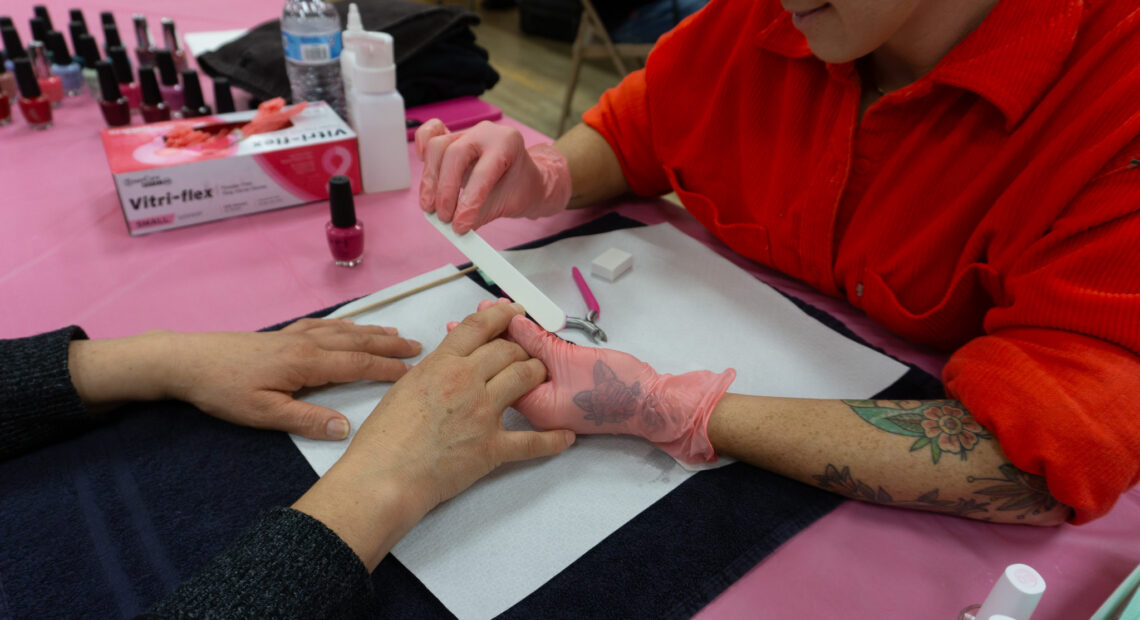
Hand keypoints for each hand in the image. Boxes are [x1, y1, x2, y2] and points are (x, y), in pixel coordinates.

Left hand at [69, 319, 422, 439]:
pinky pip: (324, 325)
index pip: (358, 365)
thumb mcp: (264, 414)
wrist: (187, 360)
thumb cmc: (224, 391)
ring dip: (371, 333)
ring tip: (394, 333)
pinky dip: (345, 325)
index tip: (415, 373)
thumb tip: (346, 429)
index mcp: (307, 363)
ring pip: (343, 331)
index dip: (388, 369)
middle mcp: (306, 344)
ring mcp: (294, 336)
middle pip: (357, 342)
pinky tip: (349, 327)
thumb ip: (307, 420)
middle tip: (418, 347)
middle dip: (389, 345)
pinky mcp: (281, 334)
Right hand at [292, 302, 575, 569]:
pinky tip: (565, 437)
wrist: (384, 477)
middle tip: (528, 349)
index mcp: (441, 364)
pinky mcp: (492, 447)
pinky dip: (553, 440)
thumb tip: (449, 363)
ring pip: (525, 378)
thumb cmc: (383, 437)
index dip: (502, 314)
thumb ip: (432, 371)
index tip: (515, 311)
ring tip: (542, 376)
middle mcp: (466, 381)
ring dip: (538, 373)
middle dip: (522, 346)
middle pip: (508, 350)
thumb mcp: (404, 388)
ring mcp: (483, 413)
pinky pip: (532, 441)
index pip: (479, 327)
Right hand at [415, 119, 571, 233]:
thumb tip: (456, 226)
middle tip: (444, 217)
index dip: (469, 202)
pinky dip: (422, 146)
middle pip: (454, 154)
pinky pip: (430, 133)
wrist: (522, 179)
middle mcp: (485, 132)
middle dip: (446, 190)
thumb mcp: (508, 204)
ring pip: (437, 147)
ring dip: (430, 180)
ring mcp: (466, 133)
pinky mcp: (450, 138)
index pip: (483, 172)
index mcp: (507, 142)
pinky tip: (422, 164)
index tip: (460, 225)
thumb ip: (481, 214)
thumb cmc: (518, 188)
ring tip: (431, 207)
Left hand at [507, 315, 735, 463]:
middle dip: (497, 338)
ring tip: (502, 313)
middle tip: (487, 308)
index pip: (499, 373)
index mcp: (537, 408)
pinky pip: (539, 371)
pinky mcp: (562, 393)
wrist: (649, 402)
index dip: (489, 340)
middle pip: (506, 371)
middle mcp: (539, 408)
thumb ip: (537, 341)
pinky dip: (532, 351)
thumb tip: (511, 323)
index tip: (481, 313)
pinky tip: (525, 331)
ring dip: (514, 341)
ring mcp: (550, 402)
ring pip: (522, 369)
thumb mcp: (570, 358)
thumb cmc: (618, 388)